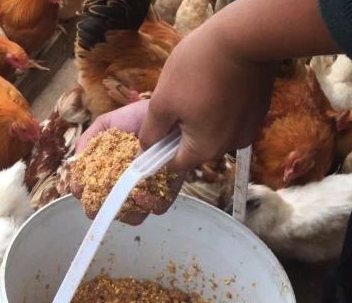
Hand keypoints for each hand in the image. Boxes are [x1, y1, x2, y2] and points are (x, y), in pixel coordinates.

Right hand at [73, 100, 184, 224]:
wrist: (165, 112)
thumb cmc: (134, 118)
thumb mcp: (105, 125)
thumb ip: (87, 141)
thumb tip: (76, 164)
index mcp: (108, 175)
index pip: (91, 194)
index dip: (84, 195)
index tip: (81, 189)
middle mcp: (126, 187)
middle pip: (110, 211)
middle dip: (103, 208)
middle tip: (101, 199)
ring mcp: (147, 192)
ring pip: (133, 216)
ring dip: (125, 211)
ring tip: (124, 194)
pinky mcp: (167, 191)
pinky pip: (158, 207)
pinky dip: (148, 205)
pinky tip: (141, 192)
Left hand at [139, 25, 276, 170]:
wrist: (246, 36)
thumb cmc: (197, 69)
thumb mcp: (162, 102)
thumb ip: (151, 131)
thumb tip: (146, 147)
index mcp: (205, 150)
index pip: (175, 163)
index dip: (161, 148)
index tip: (157, 125)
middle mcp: (230, 146)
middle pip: (197, 147)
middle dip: (183, 129)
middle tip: (176, 100)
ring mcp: (249, 129)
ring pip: (215, 131)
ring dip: (203, 117)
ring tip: (197, 88)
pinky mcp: (260, 111)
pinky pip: (233, 117)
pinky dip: (222, 107)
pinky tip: (216, 84)